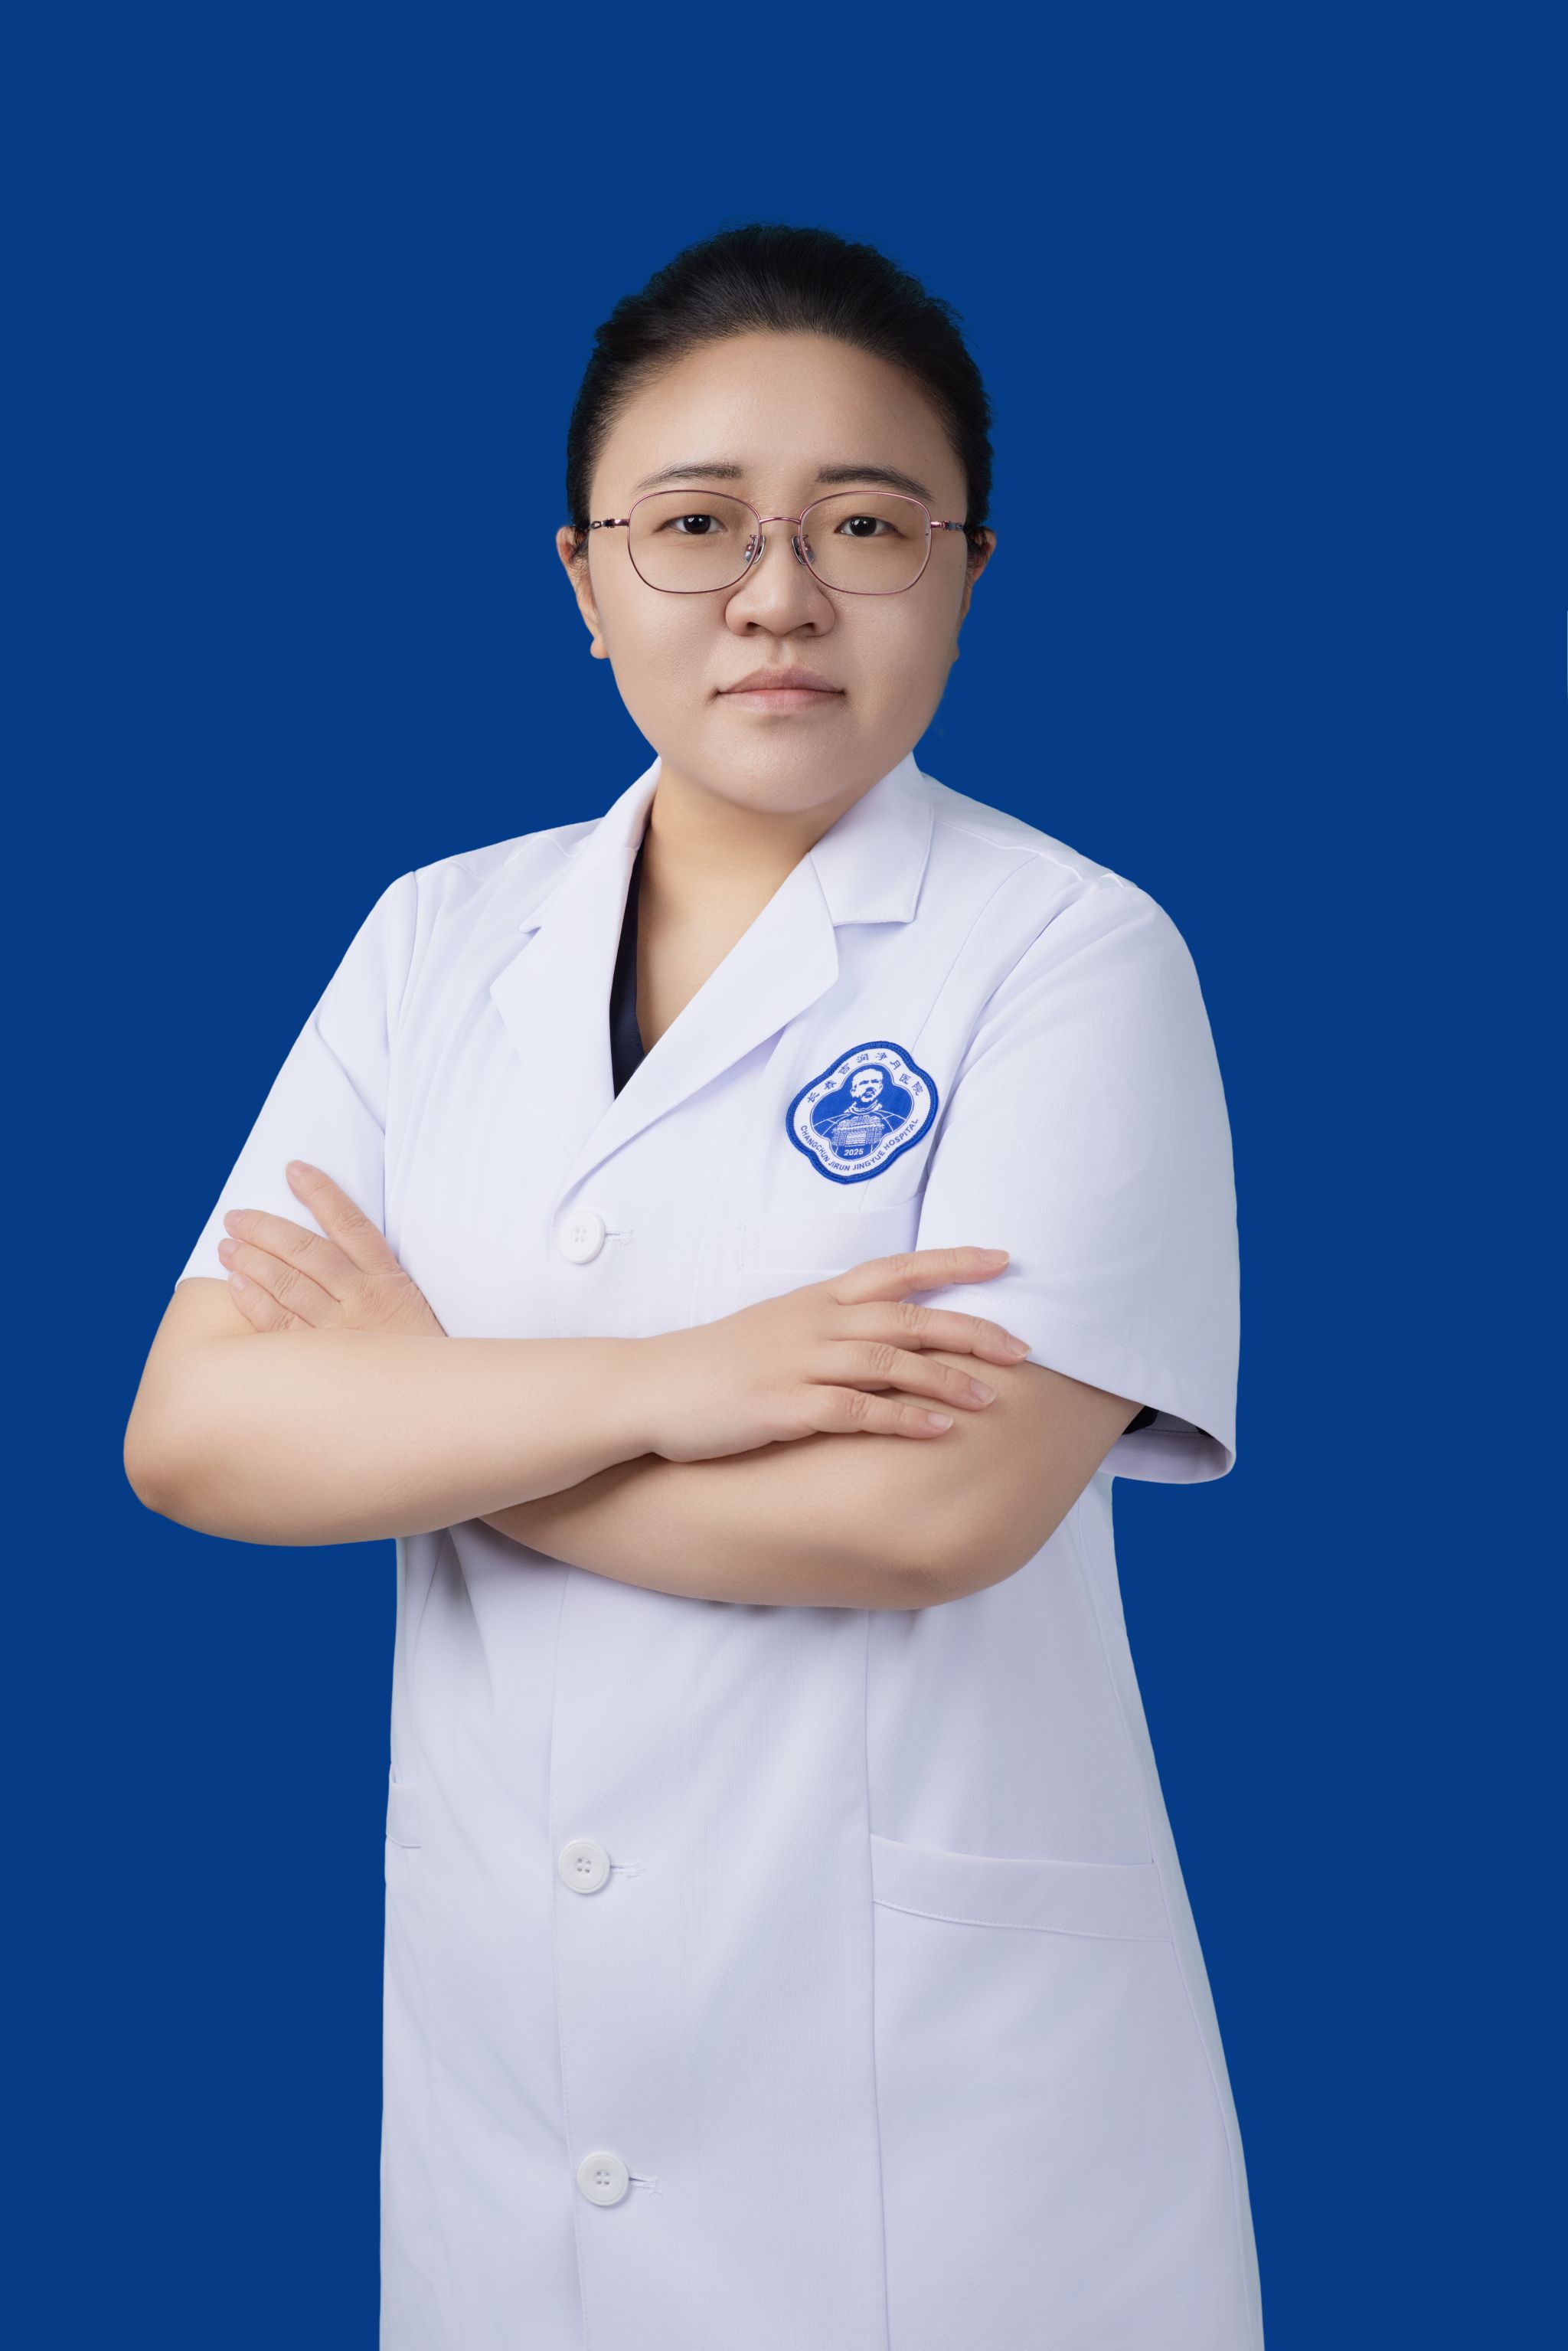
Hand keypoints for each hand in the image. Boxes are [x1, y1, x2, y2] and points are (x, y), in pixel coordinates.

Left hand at [215, 1161, 447, 1337]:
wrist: (435, 1405)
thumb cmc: (420, 1352)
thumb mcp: (411, 1305)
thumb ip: (376, 1277)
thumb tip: (330, 1249)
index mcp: (389, 1279)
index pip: (351, 1224)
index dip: (321, 1193)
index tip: (294, 1169)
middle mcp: (363, 1299)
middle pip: (308, 1252)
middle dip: (267, 1229)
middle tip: (236, 1217)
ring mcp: (341, 1330)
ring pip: (289, 1285)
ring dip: (253, 1261)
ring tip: (227, 1245)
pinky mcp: (324, 1360)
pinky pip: (281, 1326)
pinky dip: (255, 1303)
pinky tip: (236, 1284)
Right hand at [635, 1246, 1029, 1461]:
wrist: (649, 1389)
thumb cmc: (718, 1362)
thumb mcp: (777, 1326)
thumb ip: (830, 1323)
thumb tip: (885, 1331)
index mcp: (816, 1299)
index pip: (895, 1269)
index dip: (952, 1261)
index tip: (1003, 1259)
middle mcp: (814, 1324)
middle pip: (907, 1317)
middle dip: (970, 1329)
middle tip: (1023, 1348)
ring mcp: (799, 1364)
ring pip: (890, 1363)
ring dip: (946, 1379)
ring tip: (993, 1397)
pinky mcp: (784, 1408)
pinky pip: (856, 1412)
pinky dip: (902, 1419)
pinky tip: (939, 1430)